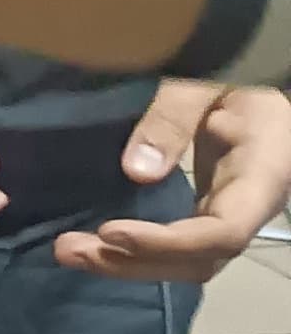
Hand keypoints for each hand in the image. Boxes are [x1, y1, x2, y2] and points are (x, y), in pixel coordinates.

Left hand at [56, 80, 290, 282]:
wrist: (259, 80)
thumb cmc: (238, 70)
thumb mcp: (208, 79)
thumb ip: (175, 115)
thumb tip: (136, 171)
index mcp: (264, 175)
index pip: (224, 233)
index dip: (169, 243)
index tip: (111, 232)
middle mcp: (251, 206)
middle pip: (200, 259)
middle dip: (135, 261)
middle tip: (70, 250)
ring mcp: (232, 211)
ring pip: (187, 261)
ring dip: (129, 263)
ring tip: (70, 252)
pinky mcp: (210, 208)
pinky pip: (178, 245)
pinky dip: (136, 250)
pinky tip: (96, 244)